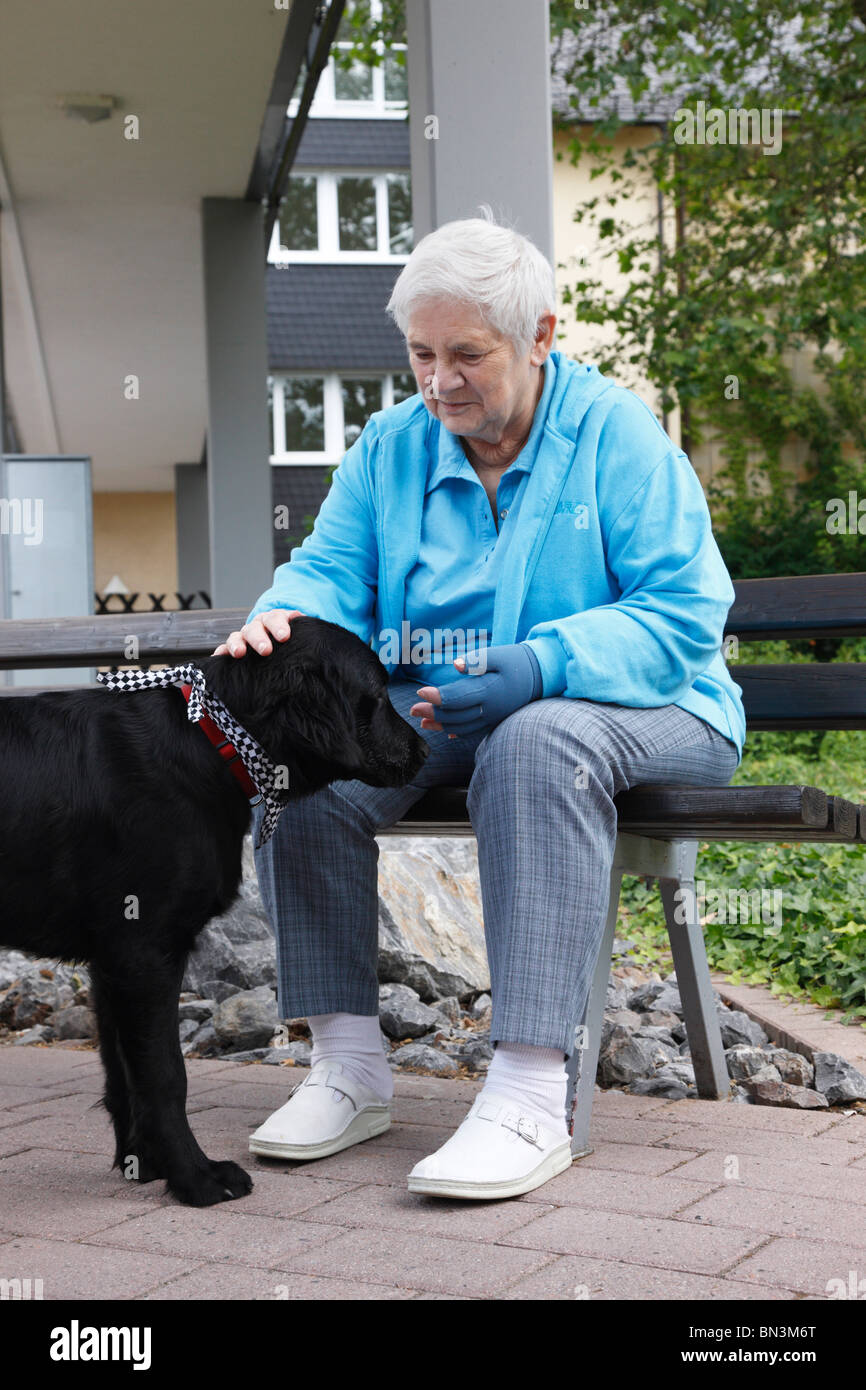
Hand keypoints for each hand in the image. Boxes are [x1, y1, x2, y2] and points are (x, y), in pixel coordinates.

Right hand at [212, 609, 305, 657]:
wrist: (283, 638)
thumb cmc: (296, 639)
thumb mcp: (304, 634)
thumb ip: (311, 635)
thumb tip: (327, 646)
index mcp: (277, 619)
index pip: (277, 618)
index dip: (280, 626)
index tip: (284, 636)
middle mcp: (259, 625)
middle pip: (256, 627)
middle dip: (260, 638)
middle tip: (266, 650)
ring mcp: (245, 636)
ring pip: (238, 636)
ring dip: (237, 644)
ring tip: (239, 653)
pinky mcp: (235, 648)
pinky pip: (224, 649)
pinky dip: (221, 653)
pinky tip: (218, 659)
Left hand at [410, 643, 542, 737]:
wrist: (541, 676)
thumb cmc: (517, 661)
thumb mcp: (499, 654)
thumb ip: (477, 660)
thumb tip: (455, 665)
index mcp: (489, 691)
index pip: (458, 697)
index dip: (438, 696)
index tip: (421, 692)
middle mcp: (490, 709)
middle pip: (456, 715)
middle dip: (433, 713)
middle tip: (413, 710)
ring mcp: (492, 717)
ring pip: (462, 726)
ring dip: (441, 725)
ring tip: (422, 722)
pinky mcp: (494, 720)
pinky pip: (473, 730)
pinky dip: (457, 731)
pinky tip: (445, 731)